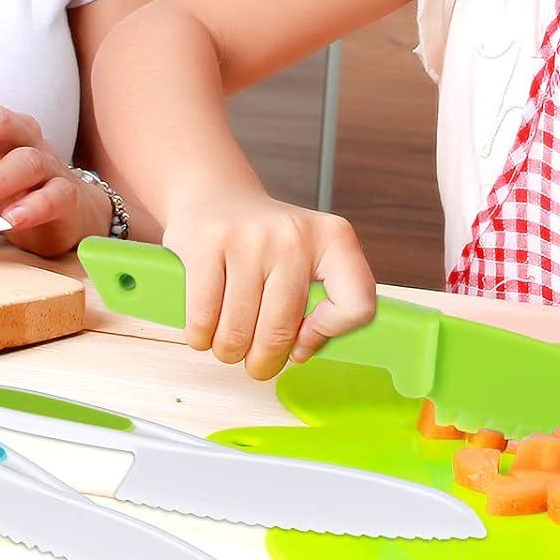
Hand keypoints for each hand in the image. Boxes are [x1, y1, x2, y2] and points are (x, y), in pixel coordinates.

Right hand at [163, 196, 375, 381]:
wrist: (218, 197)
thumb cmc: (268, 245)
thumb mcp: (310, 261)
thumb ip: (322, 306)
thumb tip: (299, 352)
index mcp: (334, 239)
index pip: (358, 306)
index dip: (330, 334)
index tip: (305, 335)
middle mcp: (295, 235)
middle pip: (281, 332)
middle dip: (263, 363)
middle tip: (256, 362)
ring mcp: (250, 237)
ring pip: (237, 333)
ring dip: (229, 352)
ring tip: (230, 342)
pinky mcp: (208, 242)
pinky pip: (203, 319)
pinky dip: (201, 338)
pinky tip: (205, 329)